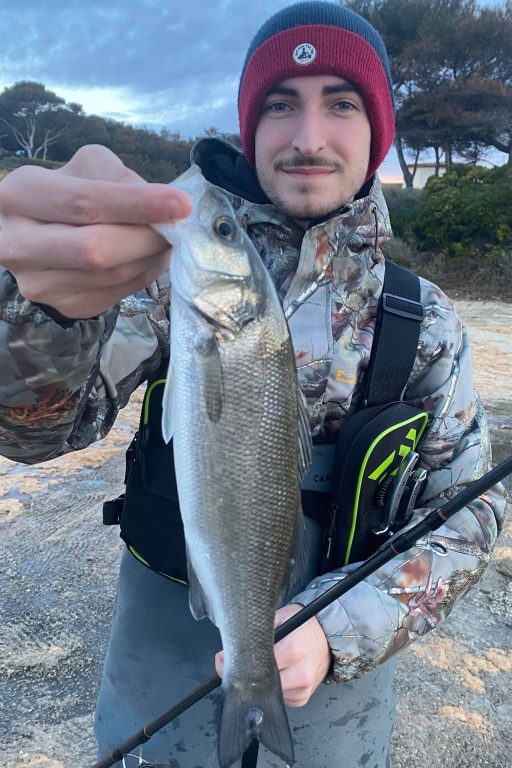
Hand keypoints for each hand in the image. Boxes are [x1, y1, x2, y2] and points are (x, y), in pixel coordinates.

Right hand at [0, 144, 191, 318]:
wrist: (39, 236)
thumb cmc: (66, 193)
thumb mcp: (85, 170)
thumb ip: (121, 180)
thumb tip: (164, 210)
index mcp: (22, 195)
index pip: (85, 203)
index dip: (137, 205)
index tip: (181, 204)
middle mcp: (19, 244)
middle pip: (97, 249)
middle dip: (147, 237)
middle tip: (176, 226)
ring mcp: (39, 283)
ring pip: (112, 275)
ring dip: (151, 257)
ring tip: (165, 238)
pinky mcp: (65, 307)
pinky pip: (118, 293)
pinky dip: (144, 273)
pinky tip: (148, 256)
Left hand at [214, 603, 331, 707]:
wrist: (328, 638)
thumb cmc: (303, 626)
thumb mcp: (280, 618)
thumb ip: (258, 632)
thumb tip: (229, 649)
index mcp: (294, 651)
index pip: (258, 663)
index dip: (238, 660)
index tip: (224, 657)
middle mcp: (300, 673)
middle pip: (260, 682)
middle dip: (243, 674)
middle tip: (230, 665)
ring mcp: (302, 690)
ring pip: (267, 693)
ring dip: (256, 682)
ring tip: (256, 667)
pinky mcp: (301, 699)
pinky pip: (278, 698)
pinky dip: (270, 688)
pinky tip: (272, 675)